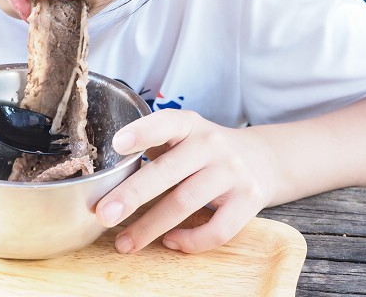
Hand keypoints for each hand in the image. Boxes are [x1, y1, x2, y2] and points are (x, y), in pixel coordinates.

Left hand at [95, 109, 278, 253]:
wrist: (261, 159)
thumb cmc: (205, 151)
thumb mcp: (183, 136)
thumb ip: (152, 148)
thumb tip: (109, 177)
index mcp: (189, 124)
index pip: (165, 123)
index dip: (142, 132)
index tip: (117, 145)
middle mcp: (211, 144)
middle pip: (167, 171)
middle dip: (132, 195)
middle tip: (104, 213)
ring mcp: (232, 172)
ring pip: (185, 203)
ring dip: (150, 226)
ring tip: (124, 242)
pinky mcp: (249, 200)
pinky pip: (217, 229)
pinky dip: (190, 240)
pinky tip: (169, 242)